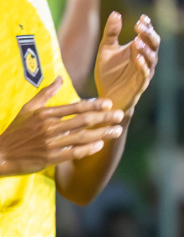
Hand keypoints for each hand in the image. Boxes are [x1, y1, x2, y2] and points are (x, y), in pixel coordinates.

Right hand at [0, 78, 123, 175]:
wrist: (0, 155)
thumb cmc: (16, 131)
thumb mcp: (28, 109)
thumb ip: (45, 93)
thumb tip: (60, 78)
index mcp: (45, 114)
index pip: (75, 107)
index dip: (94, 105)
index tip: (109, 103)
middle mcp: (49, 127)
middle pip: (83, 121)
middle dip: (104, 117)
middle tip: (120, 115)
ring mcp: (50, 143)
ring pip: (82, 137)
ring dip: (102, 133)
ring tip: (117, 130)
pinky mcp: (50, 158)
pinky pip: (73, 153)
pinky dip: (88, 149)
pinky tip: (100, 145)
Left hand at [94, 12, 159, 111]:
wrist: (106, 97)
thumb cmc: (109, 73)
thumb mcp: (106, 49)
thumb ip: (111, 33)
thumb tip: (115, 13)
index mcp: (139, 49)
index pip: (147, 35)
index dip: (147, 26)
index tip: (142, 18)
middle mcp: (145, 59)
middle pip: (154, 44)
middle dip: (148, 34)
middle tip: (139, 26)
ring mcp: (144, 71)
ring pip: (152, 58)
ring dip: (146, 49)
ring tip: (137, 41)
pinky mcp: (140, 84)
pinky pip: (145, 73)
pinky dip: (143, 65)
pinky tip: (137, 57)